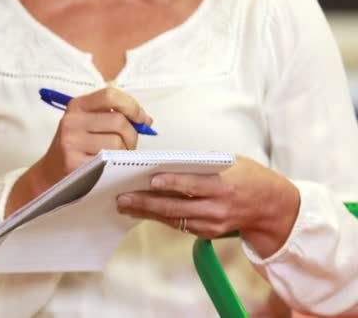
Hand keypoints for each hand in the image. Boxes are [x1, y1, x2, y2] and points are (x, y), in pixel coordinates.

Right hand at [6, 88, 152, 216]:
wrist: (50, 174)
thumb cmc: (76, 147)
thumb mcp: (87, 123)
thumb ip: (113, 115)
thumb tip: (145, 120)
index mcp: (77, 106)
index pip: (110, 96)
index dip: (132, 106)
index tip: (142, 119)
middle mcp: (71, 121)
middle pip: (118, 121)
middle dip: (132, 135)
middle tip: (128, 145)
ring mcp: (71, 143)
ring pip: (117, 143)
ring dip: (125, 152)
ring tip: (116, 157)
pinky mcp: (74, 163)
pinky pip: (109, 161)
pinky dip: (116, 165)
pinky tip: (109, 167)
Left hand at [117, 156, 300, 257]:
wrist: (272, 207)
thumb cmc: (250, 178)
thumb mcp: (232, 162)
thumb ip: (203, 163)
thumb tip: (170, 161)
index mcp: (224, 186)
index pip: (193, 185)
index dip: (172, 183)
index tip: (151, 180)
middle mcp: (216, 208)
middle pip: (176, 207)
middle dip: (147, 202)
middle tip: (123, 197)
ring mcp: (211, 223)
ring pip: (173, 218)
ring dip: (146, 212)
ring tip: (124, 204)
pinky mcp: (207, 232)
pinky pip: (179, 224)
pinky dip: (159, 217)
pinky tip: (142, 211)